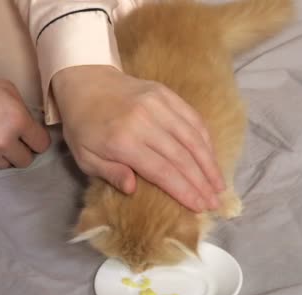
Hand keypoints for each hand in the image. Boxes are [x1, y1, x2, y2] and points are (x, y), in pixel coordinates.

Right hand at [0, 63, 50, 171]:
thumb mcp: (5, 89)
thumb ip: (24, 111)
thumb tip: (32, 128)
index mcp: (17, 121)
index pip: (42, 145)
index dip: (37, 140)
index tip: (31, 137)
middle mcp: (3, 143)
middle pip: (26, 161)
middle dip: (21, 150)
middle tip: (9, 139)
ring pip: (5, 166)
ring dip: (1, 156)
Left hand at [52, 66, 224, 212]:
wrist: (84, 80)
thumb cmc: (83, 125)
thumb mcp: (84, 156)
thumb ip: (109, 173)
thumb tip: (133, 189)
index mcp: (122, 140)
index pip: (162, 170)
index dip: (184, 190)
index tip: (199, 207)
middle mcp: (144, 121)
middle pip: (181, 157)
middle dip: (201, 182)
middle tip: (214, 202)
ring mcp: (158, 104)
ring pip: (192, 137)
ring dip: (209, 163)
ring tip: (219, 184)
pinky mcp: (165, 93)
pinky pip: (192, 118)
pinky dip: (205, 139)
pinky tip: (211, 156)